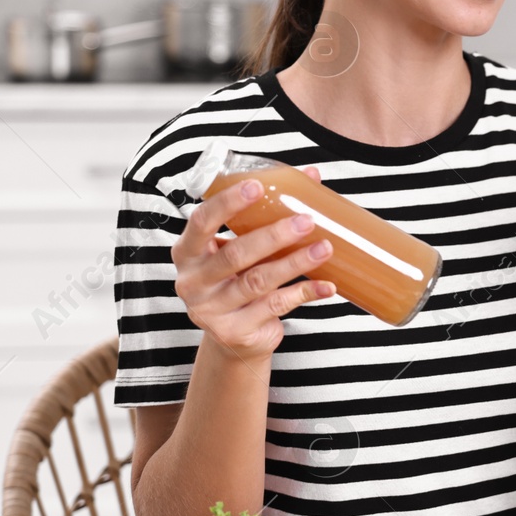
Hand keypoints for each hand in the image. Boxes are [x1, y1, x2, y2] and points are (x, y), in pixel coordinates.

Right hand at [170, 165, 333, 360]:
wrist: (233, 338)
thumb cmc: (237, 280)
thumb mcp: (241, 249)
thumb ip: (265, 217)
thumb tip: (311, 177)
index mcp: (188, 252)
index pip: (202, 222)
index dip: (228, 202)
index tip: (258, 186)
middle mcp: (193, 282)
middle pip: (236, 254)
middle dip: (274, 235)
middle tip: (306, 220)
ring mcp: (212, 310)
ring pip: (259, 281)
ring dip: (295, 262)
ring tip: (324, 248)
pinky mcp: (235, 331)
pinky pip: (276, 307)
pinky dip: (305, 293)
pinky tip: (327, 285)